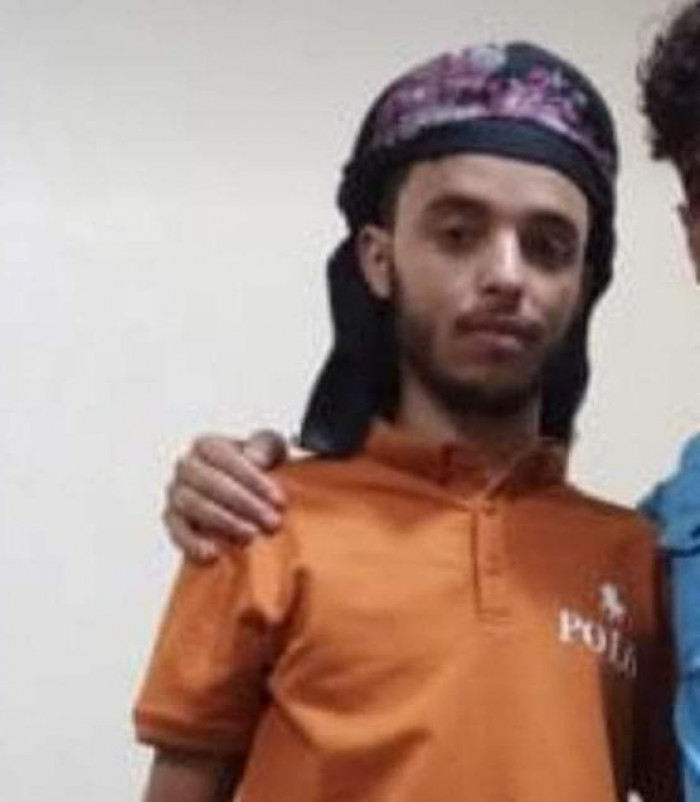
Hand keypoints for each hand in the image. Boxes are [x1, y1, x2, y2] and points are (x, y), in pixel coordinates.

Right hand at [164, 429, 287, 561]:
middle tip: (271, 521)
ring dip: (225, 522)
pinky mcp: (172, 520)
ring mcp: (176, 493)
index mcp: (207, 445)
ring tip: (252, 535)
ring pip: (194, 505)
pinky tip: (214, 553)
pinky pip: (177, 532)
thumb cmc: (259, 467)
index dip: (253, 478)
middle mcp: (186, 466)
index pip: (225, 457)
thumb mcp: (270, 450)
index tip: (279, 499)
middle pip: (209, 482)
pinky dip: (192, 543)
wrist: (246, 493)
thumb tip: (254, 458)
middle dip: (243, 503)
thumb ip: (265, 445)